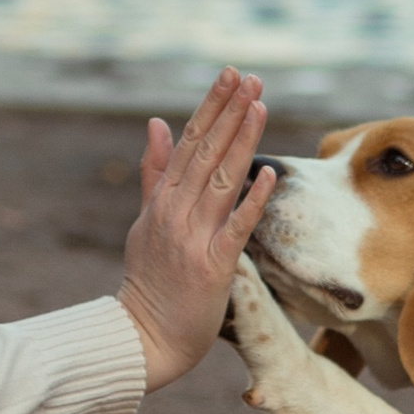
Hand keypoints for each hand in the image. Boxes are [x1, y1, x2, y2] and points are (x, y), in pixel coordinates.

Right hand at [115, 69, 274, 392]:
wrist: (144, 337)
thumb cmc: (150, 280)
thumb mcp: (145, 220)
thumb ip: (154, 171)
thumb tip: (156, 123)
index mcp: (162, 199)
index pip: (189, 142)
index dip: (211, 107)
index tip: (230, 76)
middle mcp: (175, 212)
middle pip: (206, 152)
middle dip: (229, 112)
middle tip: (251, 77)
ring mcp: (192, 238)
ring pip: (221, 179)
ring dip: (242, 141)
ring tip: (260, 106)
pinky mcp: (212, 266)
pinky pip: (235, 227)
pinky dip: (252, 199)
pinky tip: (269, 172)